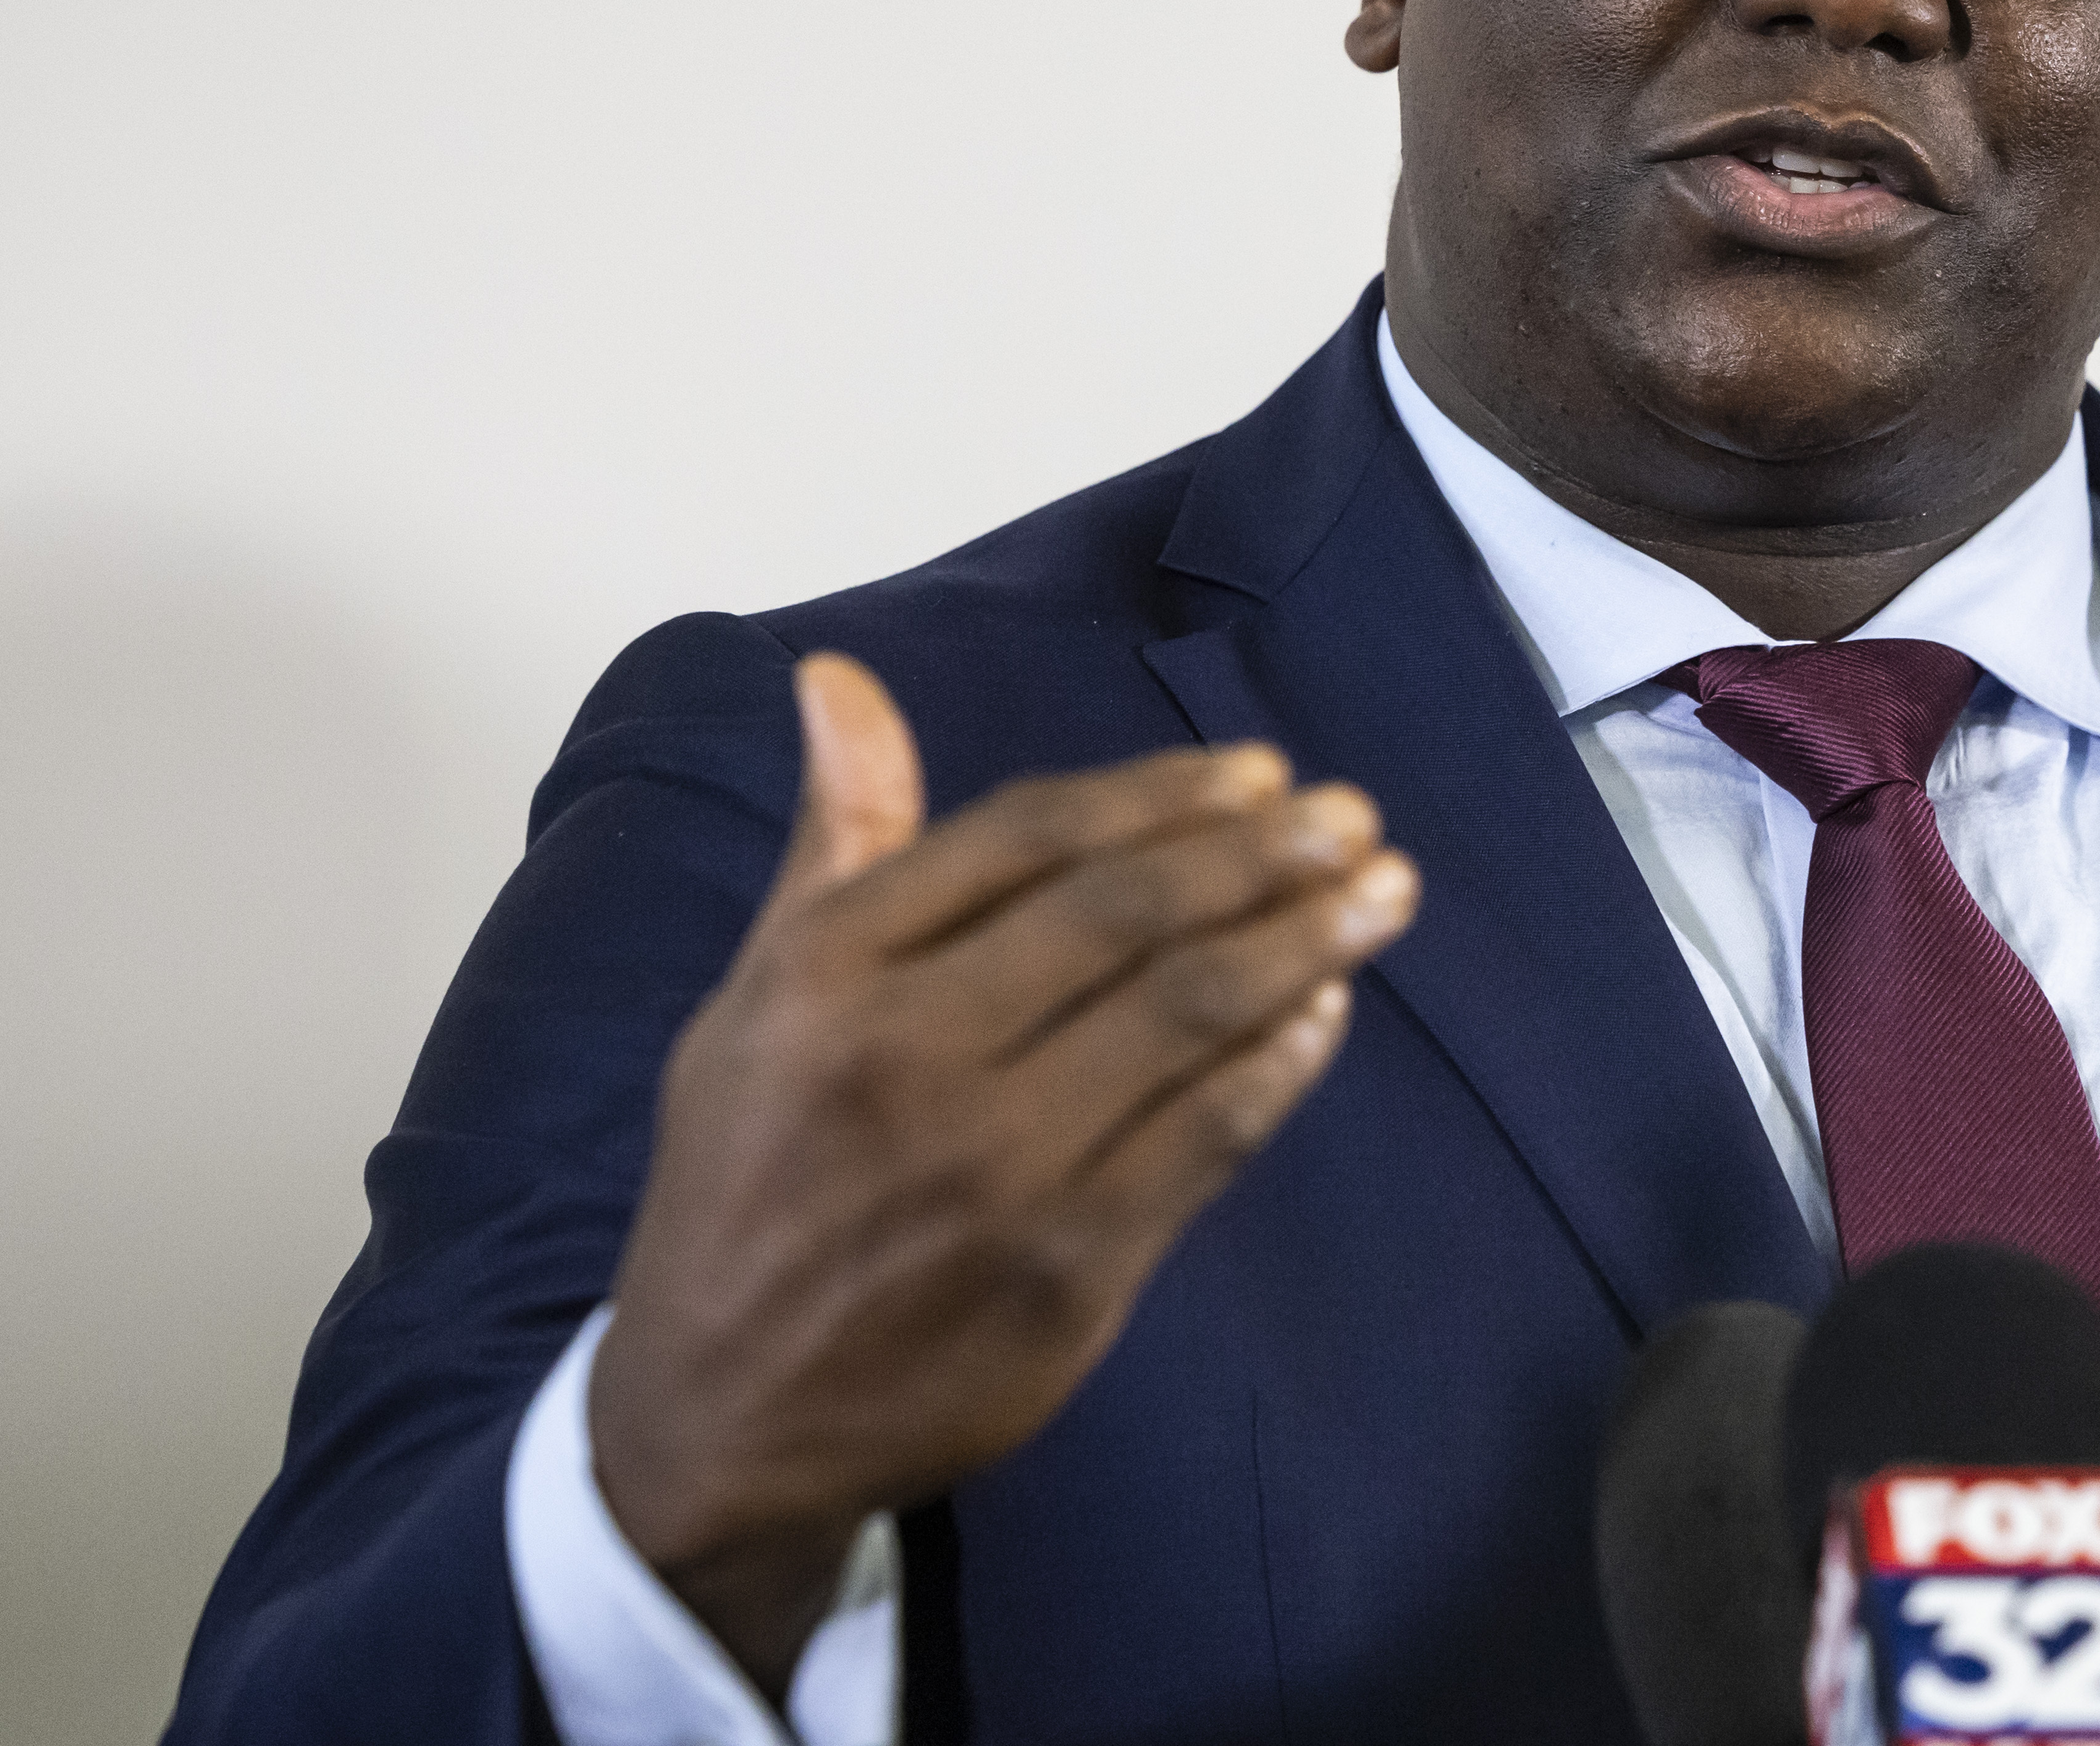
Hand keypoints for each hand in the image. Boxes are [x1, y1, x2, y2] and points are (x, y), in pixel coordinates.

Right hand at [585, 653, 1414, 1692]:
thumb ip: (835, 841)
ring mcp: (995, 1169)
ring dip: (1304, 940)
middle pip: (1126, 914)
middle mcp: (911, 1057)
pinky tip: (1329, 1009)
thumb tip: (838, 677)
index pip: (1031, 838)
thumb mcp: (757, 999)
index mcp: (832, 973)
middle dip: (1261, 853)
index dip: (1161, 795)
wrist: (718, 1421)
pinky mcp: (1066, 1271)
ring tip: (1381, 890)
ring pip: (1187, 1016)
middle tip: (1351, 818)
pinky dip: (1281, 1064)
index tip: (1259, 772)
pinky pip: (1206, 1138)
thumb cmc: (747, 1181)